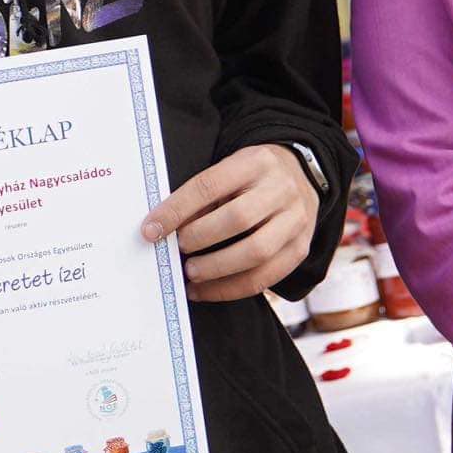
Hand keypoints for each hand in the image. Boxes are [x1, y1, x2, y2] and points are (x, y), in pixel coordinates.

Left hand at [141, 144, 317, 301]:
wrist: (301, 176)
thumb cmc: (252, 178)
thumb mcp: (230, 171)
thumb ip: (203, 197)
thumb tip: (163, 229)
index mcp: (255, 162)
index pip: (210, 185)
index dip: (177, 209)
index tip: (151, 230)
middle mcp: (280, 189)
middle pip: (238, 218)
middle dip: (200, 238)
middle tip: (177, 250)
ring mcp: (296, 220)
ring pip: (257, 251)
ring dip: (216, 268)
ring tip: (191, 273)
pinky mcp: (301, 248)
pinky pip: (267, 276)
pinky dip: (232, 288)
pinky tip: (207, 289)